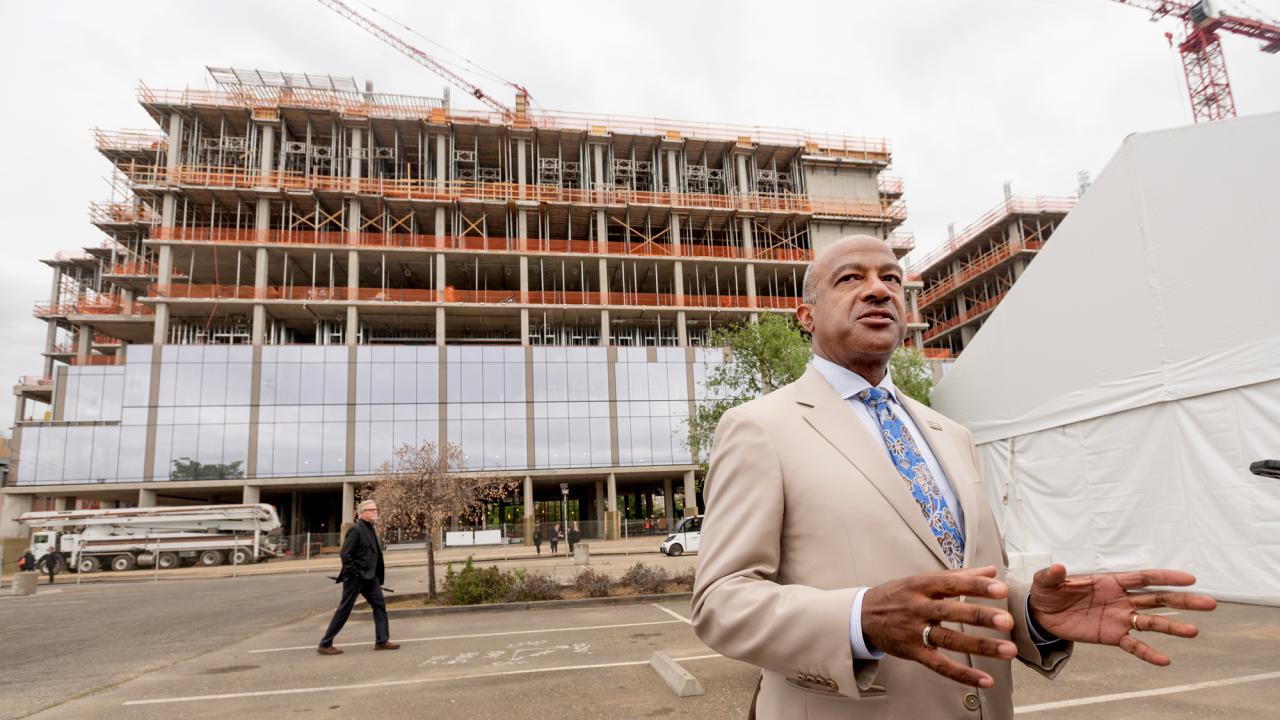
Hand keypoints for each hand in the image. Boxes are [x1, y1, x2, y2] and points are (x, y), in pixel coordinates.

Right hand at [862, 566, 1017, 688]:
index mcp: (921, 586)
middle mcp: (918, 607)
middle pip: (952, 612)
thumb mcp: (922, 580)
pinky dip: (963, 674)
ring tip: (1007, 650)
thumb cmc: (897, 595)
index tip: (1000, 588)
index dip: (976, 586)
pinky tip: (985, 680)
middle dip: (980, 616)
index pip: (951, 583)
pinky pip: (940, 665)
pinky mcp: (913, 652)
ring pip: (950, 640)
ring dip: (980, 646)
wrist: (863, 616)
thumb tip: (991, 570)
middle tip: (1007, 621)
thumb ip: (959, 576)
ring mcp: (915, 631)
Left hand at [1029, 564, 1216, 665]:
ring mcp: (1119, 618)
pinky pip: (1134, 645)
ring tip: (1194, 631)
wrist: (1042, 614)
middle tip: (1209, 603)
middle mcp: (1121, 599)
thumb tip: (1058, 568)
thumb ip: (1052, 575)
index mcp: (1110, 581)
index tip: (1190, 579)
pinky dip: (1148, 653)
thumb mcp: (1045, 582)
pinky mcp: (1112, 636)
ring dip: (1173, 626)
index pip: (1144, 577)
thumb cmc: (1048, 592)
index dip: (1166, 577)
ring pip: (1152, 622)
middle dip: (1183, 600)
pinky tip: (1165, 660)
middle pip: (1157, 599)